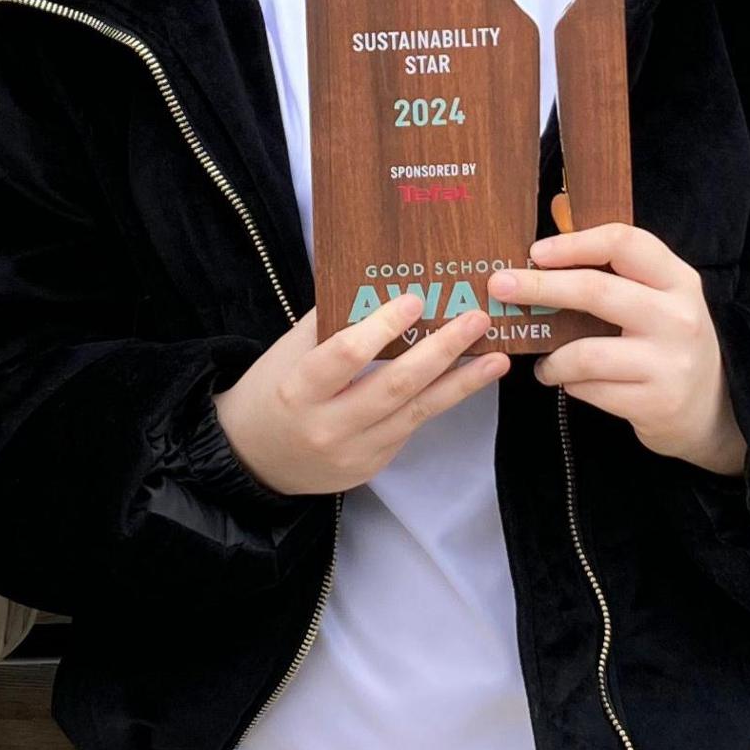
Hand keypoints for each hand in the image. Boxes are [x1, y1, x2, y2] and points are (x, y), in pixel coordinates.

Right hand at [216, 293, 507, 495]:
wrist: (253, 460)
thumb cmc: (271, 391)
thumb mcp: (286, 353)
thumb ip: (328, 322)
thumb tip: (377, 283)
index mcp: (298, 390)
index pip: (346, 355)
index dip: (382, 327)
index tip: (416, 299)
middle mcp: (328, 426)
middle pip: (395, 385)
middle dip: (441, 350)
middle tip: (476, 320)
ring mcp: (354, 452)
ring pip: (417, 412)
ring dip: (462, 383)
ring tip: (496, 358)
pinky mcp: (372, 466)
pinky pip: (411, 426)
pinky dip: (441, 399)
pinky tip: (468, 378)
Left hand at [488, 225, 744, 474]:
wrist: (711, 409)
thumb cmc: (669, 343)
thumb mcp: (659, 298)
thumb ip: (617, 271)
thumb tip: (549, 235)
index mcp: (678, 280)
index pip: (625, 243)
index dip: (575, 243)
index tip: (536, 251)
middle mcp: (678, 317)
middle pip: (596, 291)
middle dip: (540, 287)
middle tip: (499, 286)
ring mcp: (669, 362)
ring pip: (585, 353)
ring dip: (552, 359)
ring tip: (544, 363)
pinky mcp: (655, 402)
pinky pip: (590, 389)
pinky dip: (571, 385)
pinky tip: (572, 383)